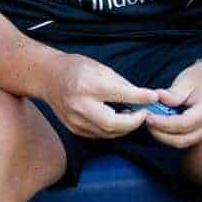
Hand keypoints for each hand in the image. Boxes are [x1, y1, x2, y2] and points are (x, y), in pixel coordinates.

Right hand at [43, 53, 160, 138]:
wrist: (47, 77)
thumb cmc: (75, 68)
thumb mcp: (99, 67)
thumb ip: (121, 84)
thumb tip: (144, 97)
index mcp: (87, 86)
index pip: (120, 95)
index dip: (140, 98)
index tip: (154, 97)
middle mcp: (79, 105)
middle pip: (113, 124)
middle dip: (133, 122)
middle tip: (144, 114)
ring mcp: (75, 120)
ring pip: (108, 133)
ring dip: (125, 126)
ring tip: (132, 116)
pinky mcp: (74, 128)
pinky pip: (99, 134)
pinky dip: (112, 129)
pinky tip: (116, 119)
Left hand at [145, 60, 201, 148]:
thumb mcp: (186, 80)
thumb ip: (172, 94)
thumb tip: (156, 99)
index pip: (182, 124)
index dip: (162, 123)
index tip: (147, 117)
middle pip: (182, 140)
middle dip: (160, 133)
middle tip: (145, 121)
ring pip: (183, 143)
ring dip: (164, 136)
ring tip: (152, 121)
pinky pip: (187, 140)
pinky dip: (172, 135)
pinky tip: (162, 124)